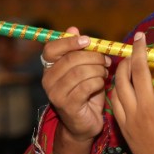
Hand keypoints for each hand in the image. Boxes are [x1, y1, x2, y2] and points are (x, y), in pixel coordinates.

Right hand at [40, 26, 110, 145]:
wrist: (84, 124)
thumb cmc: (86, 94)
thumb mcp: (82, 69)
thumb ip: (78, 51)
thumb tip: (73, 29)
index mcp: (49, 68)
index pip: (51, 49)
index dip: (69, 42)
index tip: (87, 41)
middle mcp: (48, 80)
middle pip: (71, 59)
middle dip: (93, 57)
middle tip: (105, 61)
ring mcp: (56, 94)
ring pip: (81, 72)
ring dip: (98, 70)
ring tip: (104, 73)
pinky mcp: (67, 105)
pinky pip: (86, 86)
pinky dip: (98, 82)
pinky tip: (101, 84)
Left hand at [108, 34, 153, 153]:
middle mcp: (148, 107)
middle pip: (139, 71)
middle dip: (139, 50)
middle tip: (140, 37)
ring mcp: (133, 116)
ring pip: (121, 83)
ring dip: (123, 66)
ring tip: (128, 56)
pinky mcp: (123, 125)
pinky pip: (115, 101)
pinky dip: (116, 87)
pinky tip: (120, 80)